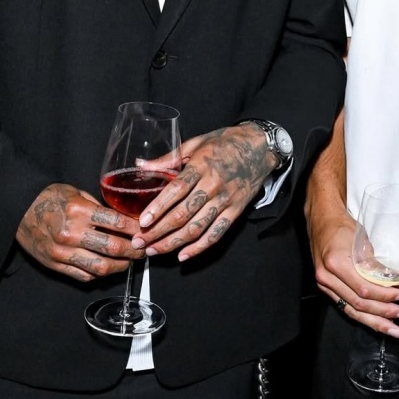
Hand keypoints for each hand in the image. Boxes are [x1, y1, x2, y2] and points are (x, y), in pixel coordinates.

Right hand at [16, 182, 143, 282]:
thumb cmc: (49, 197)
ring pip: (101, 267)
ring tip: (129, 261)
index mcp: (79, 211)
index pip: (117, 222)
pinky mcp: (55, 265)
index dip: (136, 229)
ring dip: (120, 266)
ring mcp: (62, 252)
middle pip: (113, 248)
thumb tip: (124, 219)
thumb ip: (99, 207)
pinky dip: (100, 273)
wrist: (17, 209)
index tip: (146, 230)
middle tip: (143, 249)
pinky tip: (108, 267)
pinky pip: (84, 275)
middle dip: (133, 250)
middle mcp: (71, 234)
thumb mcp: (76, 193)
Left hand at [131, 125, 275, 260]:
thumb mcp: (196, 143)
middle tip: (139, 241)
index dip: (158, 207)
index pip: (176, 190)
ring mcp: (225, 200)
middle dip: (158, 231)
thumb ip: (168, 158)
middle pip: (183, 213)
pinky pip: (216, 233)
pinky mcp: (235, 211)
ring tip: (153, 250)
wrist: (259, 147)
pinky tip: (183, 255)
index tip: (142, 221)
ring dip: (173, 242)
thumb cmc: (225, 142)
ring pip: (197, 227)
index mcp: (201, 165)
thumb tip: (140, 165)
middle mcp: (213, 185)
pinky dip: (199, 247)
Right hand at [308, 206, 398, 337]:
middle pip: (358, 303)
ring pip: (351, 310)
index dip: (384, 296)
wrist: (321, 220)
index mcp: (336, 262)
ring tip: (391, 328)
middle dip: (382, 313)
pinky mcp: (326, 288)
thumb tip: (393, 281)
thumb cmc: (342, 227)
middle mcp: (327, 277)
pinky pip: (345, 307)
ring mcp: (324, 284)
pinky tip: (375, 321)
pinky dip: (362, 315)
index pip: (363, 288)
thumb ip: (374, 264)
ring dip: (373, 321)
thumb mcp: (362, 241)